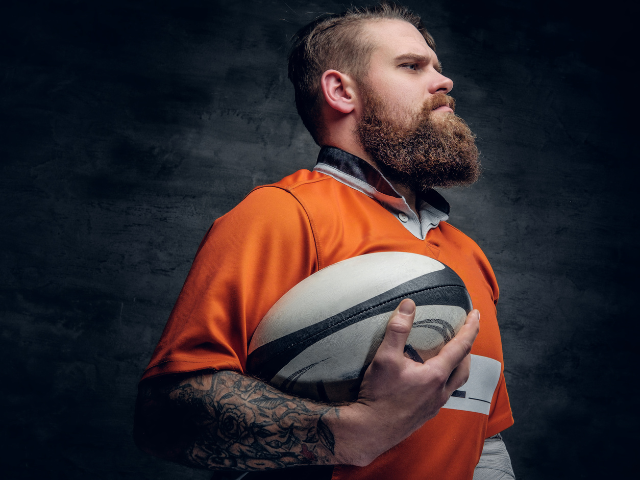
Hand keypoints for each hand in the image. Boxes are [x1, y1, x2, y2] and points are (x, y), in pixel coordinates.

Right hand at [329, 299, 479, 465]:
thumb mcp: (385, 358)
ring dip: (459, 365)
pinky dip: (446, 379)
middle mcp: (440, 391)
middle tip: (465, 333)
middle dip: (468, 347)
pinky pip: (445, 393)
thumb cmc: (379, 395)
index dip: (470, 328)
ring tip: (452, 354)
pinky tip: (433, 377)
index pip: (460, 347)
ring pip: (456, 382)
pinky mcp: (426, 413)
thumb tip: (409, 305)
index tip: (475, 314)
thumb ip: (398, 330)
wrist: (371, 430)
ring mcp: (435, 404)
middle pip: (464, 366)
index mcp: (436, 375)